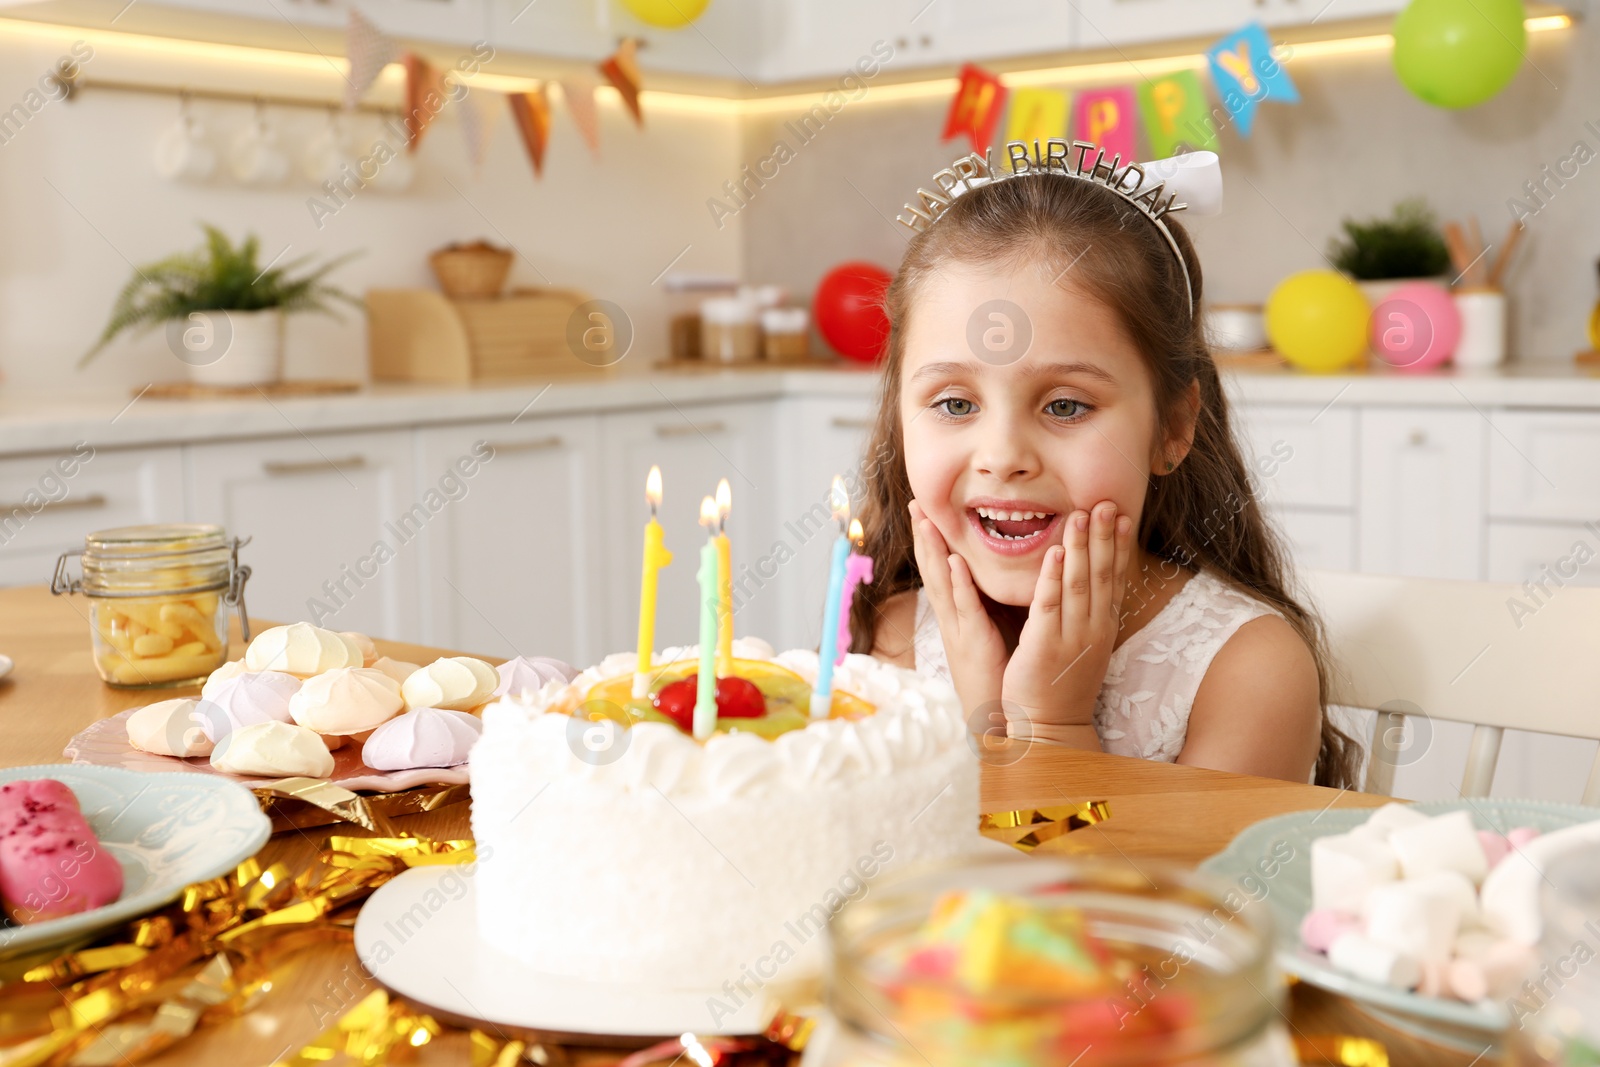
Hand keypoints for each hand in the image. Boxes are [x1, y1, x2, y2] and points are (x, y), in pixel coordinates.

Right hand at [909, 500, 1004, 717]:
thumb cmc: (1002, 676)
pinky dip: (958, 585)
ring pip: (941, 584)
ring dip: (931, 551)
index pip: (941, 570)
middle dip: (923, 536)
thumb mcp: (995, 631)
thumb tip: (1001, 576)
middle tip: (915, 503)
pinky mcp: (974, 644)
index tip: (925, 510)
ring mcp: (959, 631)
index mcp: (958, 616)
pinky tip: (953, 563)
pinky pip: (964, 609)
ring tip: (925, 521)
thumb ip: (993, 604)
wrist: (999, 722)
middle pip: (932, 570)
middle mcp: (952, 620)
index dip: (932, 540)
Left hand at [1002, 501, 1133, 744]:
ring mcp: (1070, 637)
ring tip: (1081, 515)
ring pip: (1077, 583)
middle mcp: (1092, 629)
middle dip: (1103, 536)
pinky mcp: (1043, 645)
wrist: (1051, 728)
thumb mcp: (1084, 646)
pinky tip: (1052, 553)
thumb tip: (1094, 587)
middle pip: (1101, 574)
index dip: (1119, 546)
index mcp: (1101, 627)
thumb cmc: (1062, 686)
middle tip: (1106, 502)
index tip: (1123, 515)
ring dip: (1079, 547)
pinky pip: (1048, 605)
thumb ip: (1088, 615)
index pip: (1114, 579)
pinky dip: (1051, 578)